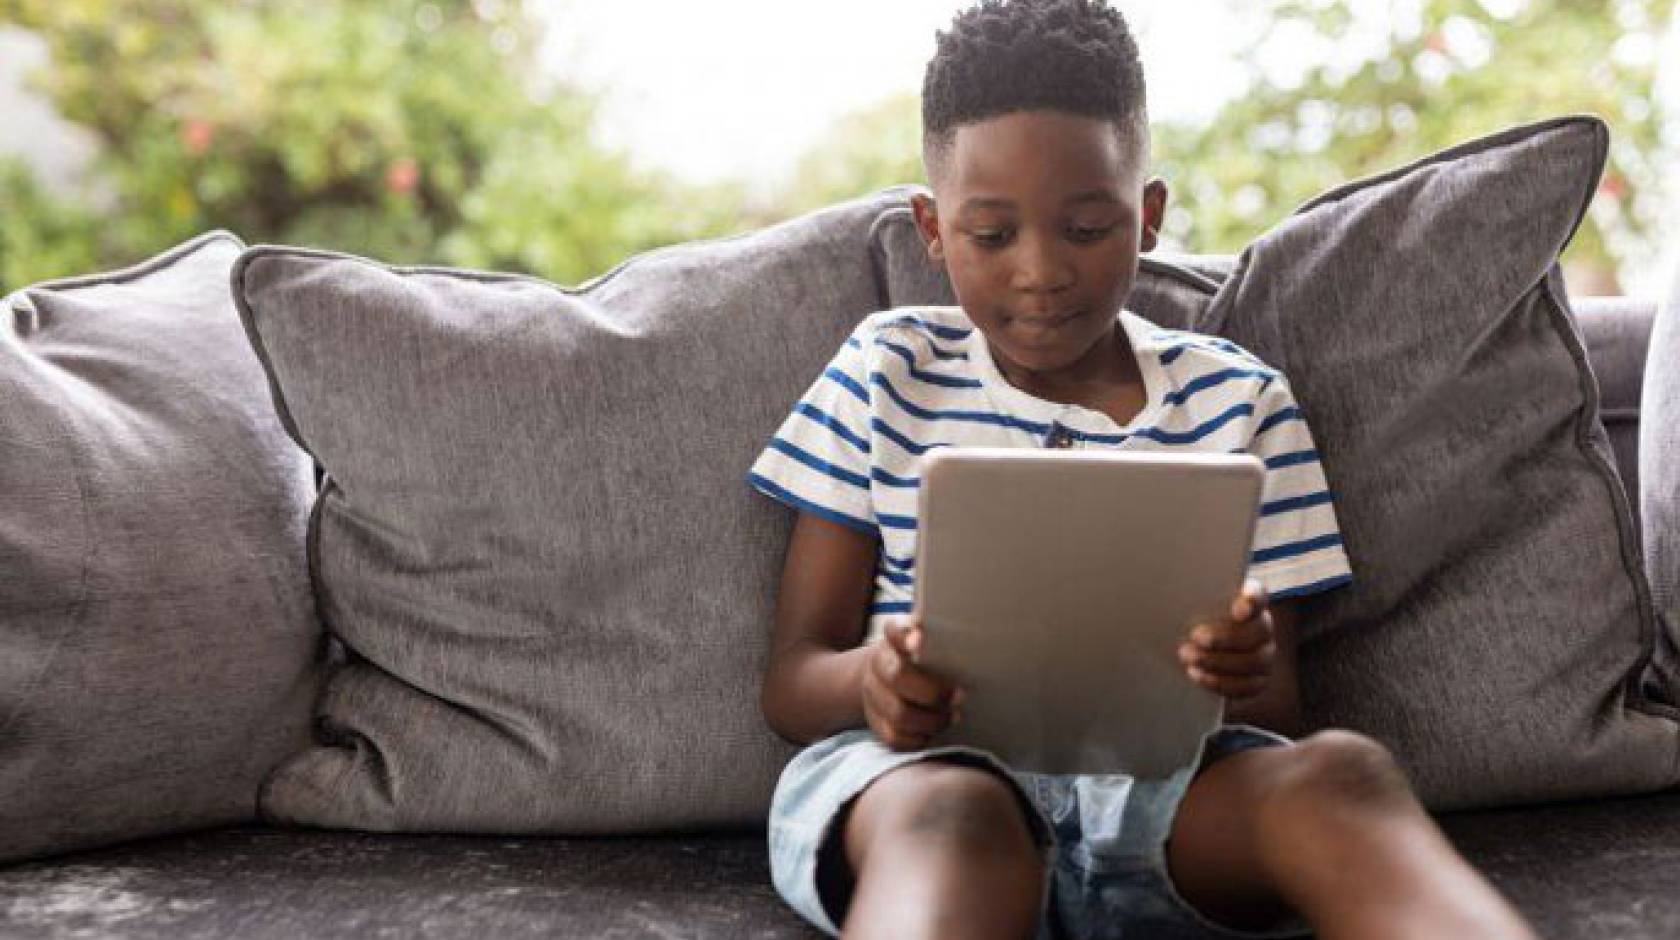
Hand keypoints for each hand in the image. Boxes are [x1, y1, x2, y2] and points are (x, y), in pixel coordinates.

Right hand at [862, 617, 964, 750]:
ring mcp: (873, 696)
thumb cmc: (925, 658)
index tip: (921, 641)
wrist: (891, 678)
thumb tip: (933, 625)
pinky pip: (895, 738)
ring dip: (932, 720)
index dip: (905, 636)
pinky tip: (934, 731)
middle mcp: (878, 666)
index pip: (894, 631)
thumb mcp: (931, 641)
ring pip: (898, 714)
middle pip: (898, 677)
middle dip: (933, 691)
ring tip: (953, 716)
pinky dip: (919, 738)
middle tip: (960, 696)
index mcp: (893, 640)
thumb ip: (937, 631)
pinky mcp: (876, 723)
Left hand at [1178, 579, 1273, 700]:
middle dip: (1227, 637)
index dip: (1252, 601)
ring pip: (1255, 661)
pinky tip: (1196, 675)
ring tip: (1188, 658)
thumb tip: (1167, 590)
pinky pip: (1248, 686)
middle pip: (1259, 631)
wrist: (1191, 648)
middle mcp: (1263, 628)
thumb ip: (1189, 595)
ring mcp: (1264, 656)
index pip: (1259, 595)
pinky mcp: (1258, 680)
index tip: (1236, 610)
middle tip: (1196, 636)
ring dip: (1219, 661)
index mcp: (1250, 602)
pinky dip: (1221, 683)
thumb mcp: (1188, 602)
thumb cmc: (1189, 617)